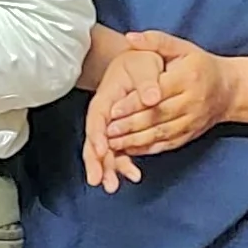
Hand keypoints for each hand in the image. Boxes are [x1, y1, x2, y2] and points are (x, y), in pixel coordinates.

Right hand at [79, 42, 162, 190]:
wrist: (138, 61)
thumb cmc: (140, 62)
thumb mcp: (144, 64)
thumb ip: (147, 81)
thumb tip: (152, 98)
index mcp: (106, 98)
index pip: (97, 119)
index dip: (97, 136)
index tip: (102, 151)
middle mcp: (104, 115)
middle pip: (94, 141)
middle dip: (96, 162)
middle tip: (100, 181)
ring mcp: (111, 125)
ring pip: (104, 151)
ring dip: (107, 169)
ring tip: (112, 186)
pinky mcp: (120, 132)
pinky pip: (117, 151)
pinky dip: (122, 164)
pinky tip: (133, 176)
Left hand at [102, 29, 237, 159]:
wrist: (229, 89)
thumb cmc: (200, 65)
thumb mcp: (181, 47)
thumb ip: (155, 41)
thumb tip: (130, 37)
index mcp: (188, 78)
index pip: (157, 93)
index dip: (134, 103)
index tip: (112, 110)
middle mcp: (193, 102)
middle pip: (158, 116)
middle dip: (130, 125)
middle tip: (106, 130)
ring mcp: (193, 121)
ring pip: (161, 134)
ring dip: (135, 140)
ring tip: (112, 142)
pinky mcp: (191, 134)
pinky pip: (167, 144)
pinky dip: (147, 149)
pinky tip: (128, 150)